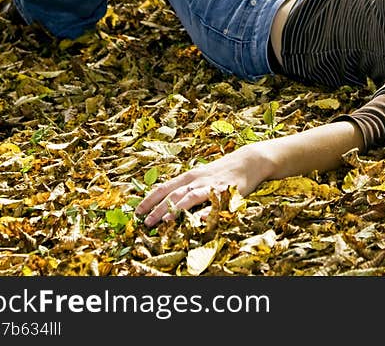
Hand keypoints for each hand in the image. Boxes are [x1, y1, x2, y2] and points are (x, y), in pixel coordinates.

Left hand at [136, 146, 269, 226]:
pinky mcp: (226, 192)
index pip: (164, 188)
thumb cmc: (221, 171)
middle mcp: (197, 180)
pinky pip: (214, 202)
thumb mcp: (200, 175)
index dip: (149, 200)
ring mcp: (211, 186)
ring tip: (165, 221)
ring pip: (190, 197)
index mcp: (189, 176)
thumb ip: (185, 187)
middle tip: (145, 223)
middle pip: (173, 194)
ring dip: (176, 209)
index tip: (137, 212)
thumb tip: (165, 200)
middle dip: (158, 209)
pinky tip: (198, 220)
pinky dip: (206, 211)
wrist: (248, 161)